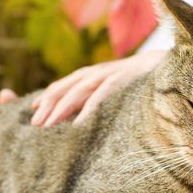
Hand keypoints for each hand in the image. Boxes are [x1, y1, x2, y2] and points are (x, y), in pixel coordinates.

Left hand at [31, 50, 167, 126]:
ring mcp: (105, 76)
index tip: (32, 115)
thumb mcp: (108, 90)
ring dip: (60, 110)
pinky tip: (78, 125)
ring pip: (76, 92)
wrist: (160, 66)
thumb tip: (72, 119)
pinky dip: (87, 111)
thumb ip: (90, 100)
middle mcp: (92, 74)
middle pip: (62, 90)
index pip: (59, 87)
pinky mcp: (118, 82)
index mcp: (88, 76)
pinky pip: (99, 97)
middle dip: (47, 107)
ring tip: (48, 126)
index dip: (44, 100)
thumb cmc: (133, 83)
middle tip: (34, 126)